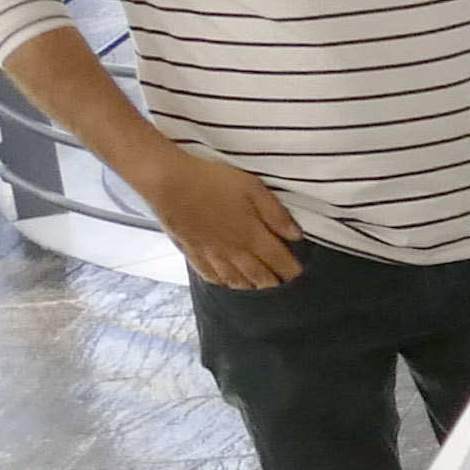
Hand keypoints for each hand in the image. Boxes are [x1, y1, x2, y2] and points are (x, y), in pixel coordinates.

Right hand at [129, 147, 305, 287]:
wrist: (168, 183)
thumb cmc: (212, 181)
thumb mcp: (252, 188)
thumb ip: (275, 214)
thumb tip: (296, 235)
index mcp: (252, 236)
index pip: (279, 262)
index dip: (292, 271)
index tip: (300, 276)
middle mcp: (233, 252)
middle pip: (259, 277)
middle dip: (274, 284)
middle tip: (285, 289)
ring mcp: (211, 255)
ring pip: (236, 281)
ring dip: (252, 287)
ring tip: (261, 289)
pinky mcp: (193, 253)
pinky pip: (211, 276)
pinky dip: (224, 283)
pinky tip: (229, 283)